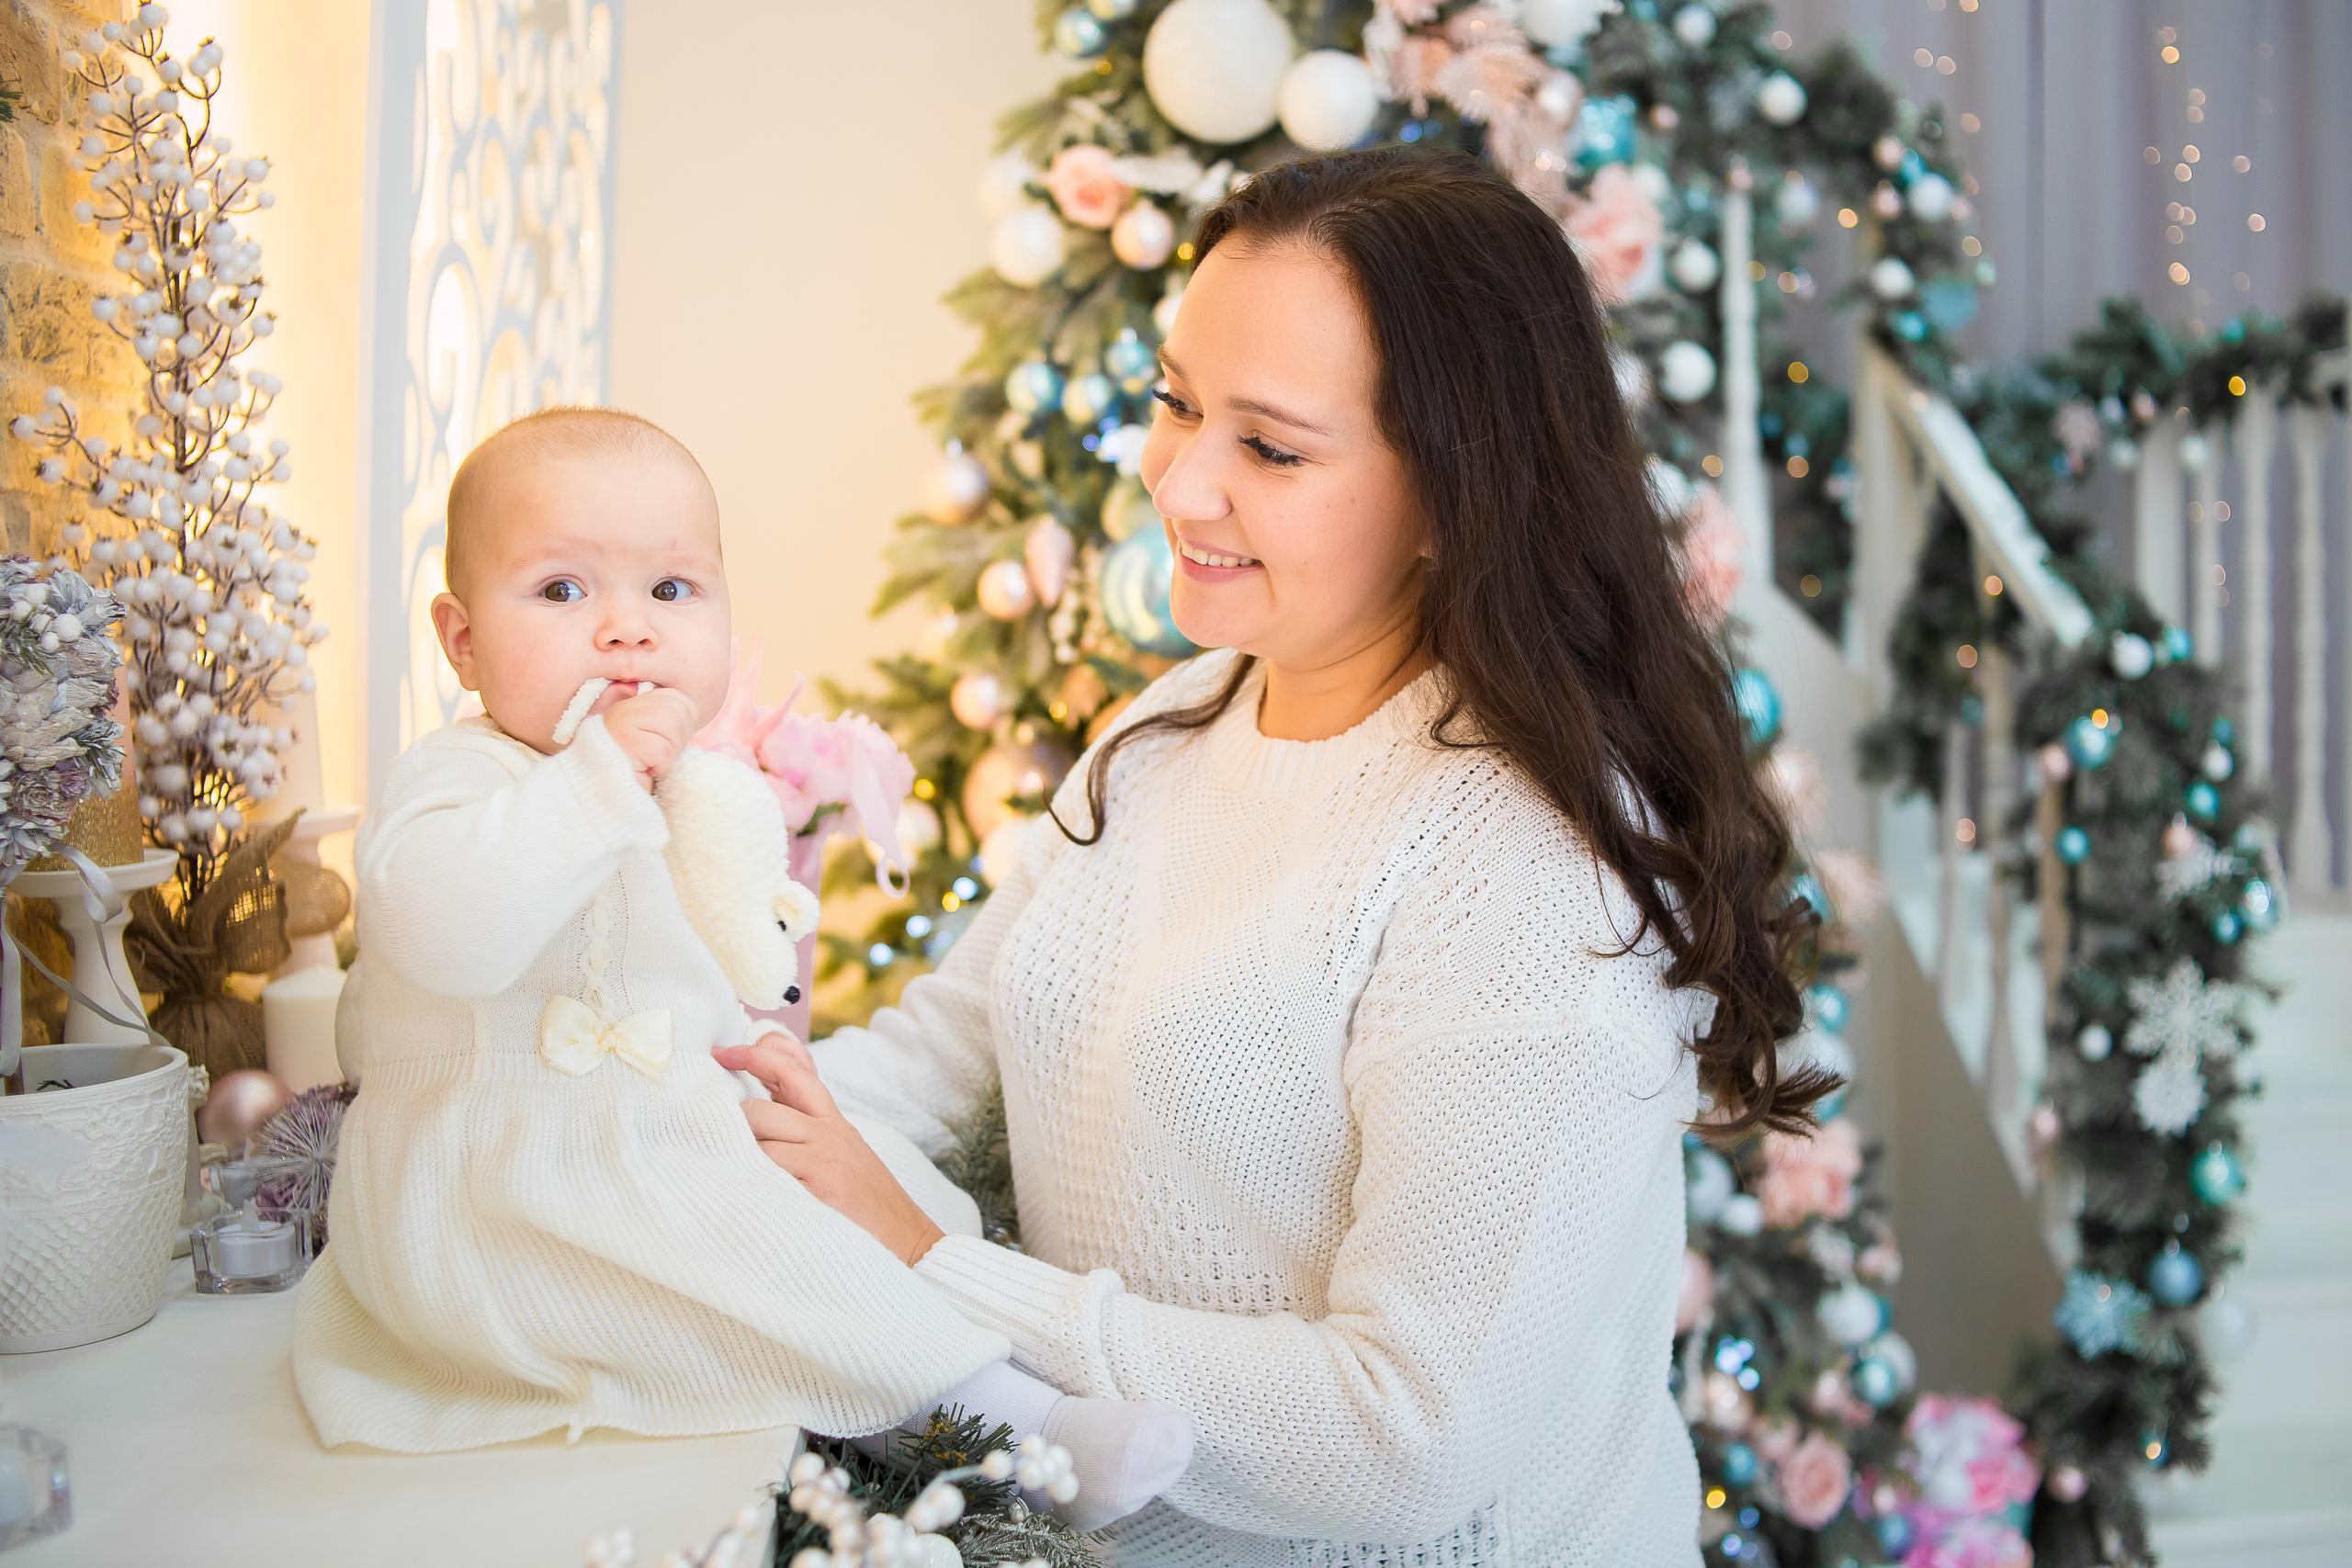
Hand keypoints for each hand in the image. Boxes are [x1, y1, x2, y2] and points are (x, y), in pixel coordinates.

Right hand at [603, 684, 696, 789]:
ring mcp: (623, 723)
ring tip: (652, 762)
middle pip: (679, 711)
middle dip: (679, 739)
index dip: (683, 722)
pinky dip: (662, 765)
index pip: (676, 698)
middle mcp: (626, 709)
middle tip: (659, 756)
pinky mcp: (627, 742)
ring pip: (674, 728)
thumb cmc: (632, 771)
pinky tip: (646, 770)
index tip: (667, 742)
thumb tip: (690, 719)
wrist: (608, 796)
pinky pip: (664, 750)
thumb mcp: (649, 738)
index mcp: (633, 705)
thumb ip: (665, 722)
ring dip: (670, 753)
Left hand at [715, 1034, 945, 1266]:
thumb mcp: (840, 1157)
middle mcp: (828, 1129)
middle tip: (713, 1137)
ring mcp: (825, 1153)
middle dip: (732, 1120)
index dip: (756, 1053)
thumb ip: (804, 1134)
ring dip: (737, 1149)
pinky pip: (767, 1164)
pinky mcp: (821, 1179)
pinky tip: (743, 1191)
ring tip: (731, 1176)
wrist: (907, 1239)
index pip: (794, 1068)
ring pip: (759, 1127)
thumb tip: (752, 1119)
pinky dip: (748, 1174)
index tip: (723, 1053)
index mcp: (832, 1121)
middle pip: (762, 1104)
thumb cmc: (865, 1207)